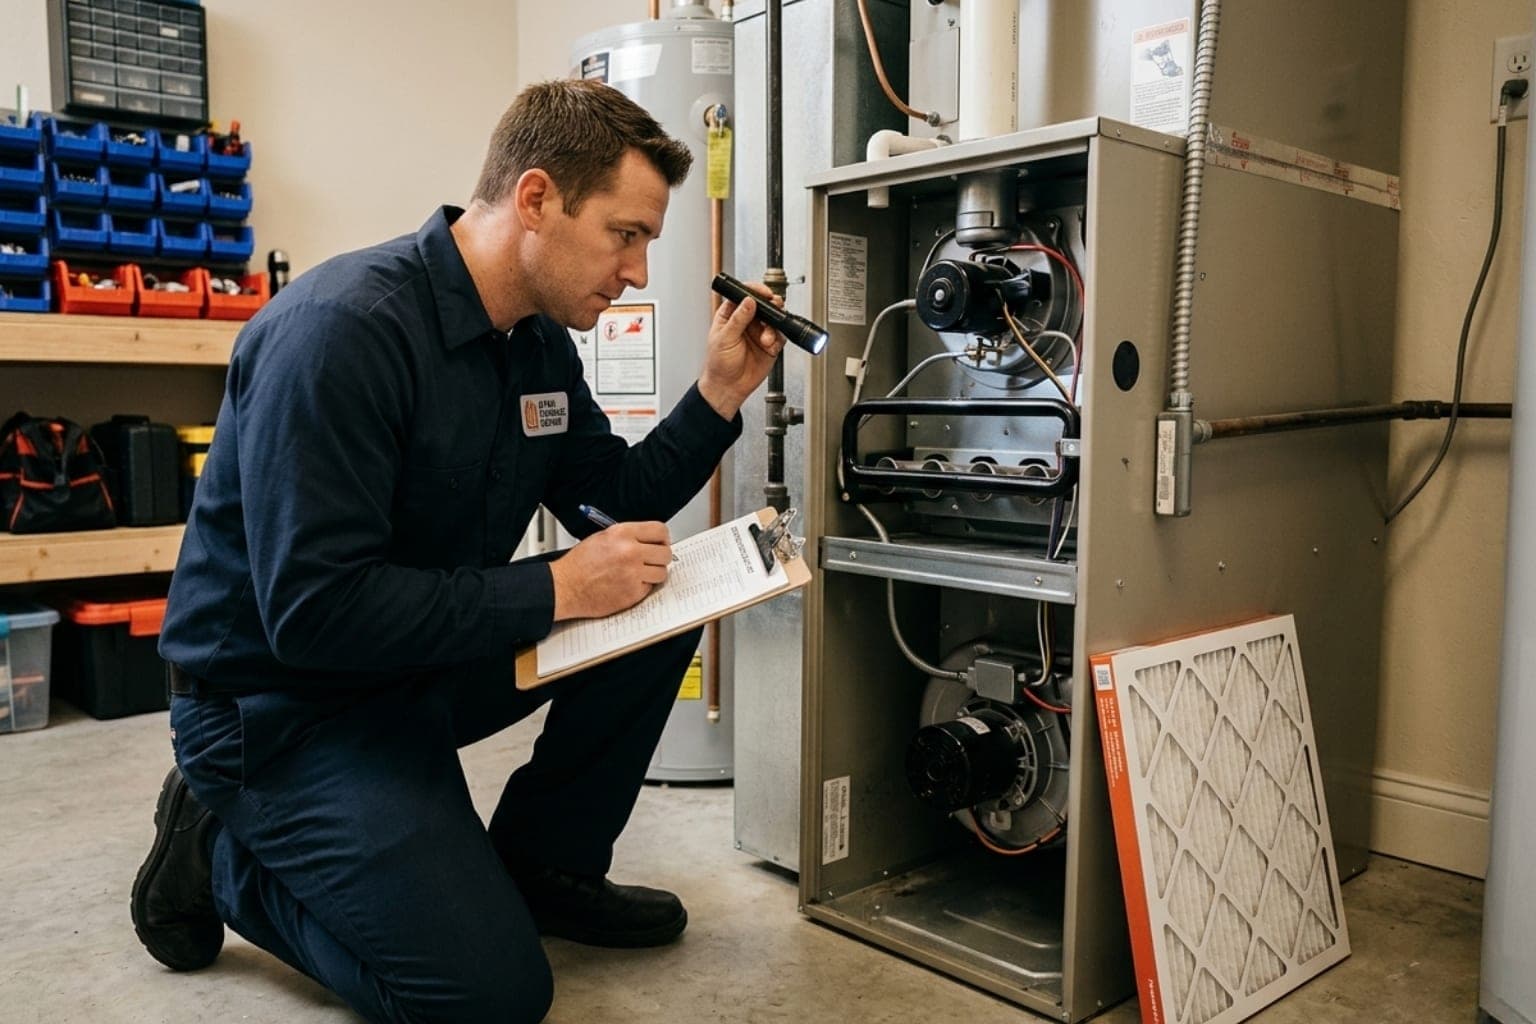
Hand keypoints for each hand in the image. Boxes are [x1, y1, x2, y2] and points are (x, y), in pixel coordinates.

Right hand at [549, 521, 671, 620]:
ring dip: (653, 574)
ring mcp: (633, 574)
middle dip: (660, 557)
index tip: (661, 543)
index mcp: (623, 534)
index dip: (663, 538)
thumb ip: (628, 536)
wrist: (565, 587)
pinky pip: (650, 588)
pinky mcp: (633, 593)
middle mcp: (630, 552)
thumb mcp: (603, 538)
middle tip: (652, 560)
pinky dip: (642, 587)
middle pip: (666, 553)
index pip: (660, 530)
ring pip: (662, 572)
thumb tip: (650, 540)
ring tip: (638, 574)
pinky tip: (627, 584)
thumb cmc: (579, 564)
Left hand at [697, 281, 784, 419]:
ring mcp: (759, 333)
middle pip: (763, 305)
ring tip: (766, 339)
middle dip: (771, 305)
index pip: (744, 296)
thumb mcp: (725, 338)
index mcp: (731, 315)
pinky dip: (777, 339)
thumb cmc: (719, 364)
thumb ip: (738, 319)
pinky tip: (769, 346)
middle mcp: (747, 322)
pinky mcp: (770, 345)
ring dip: (773, 327)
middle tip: (774, 307)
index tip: (764, 293)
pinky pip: (780, 336)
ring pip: (774, 320)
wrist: (728, 387)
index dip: (755, 291)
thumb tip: (748, 301)